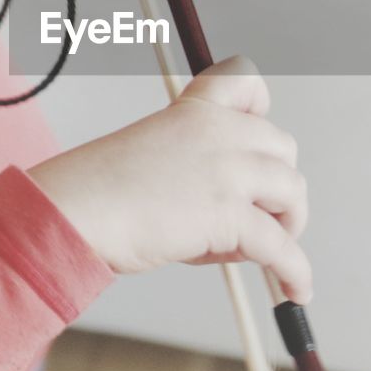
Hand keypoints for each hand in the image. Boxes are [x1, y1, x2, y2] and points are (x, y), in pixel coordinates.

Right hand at [27, 56, 312, 302]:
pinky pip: (281, 245)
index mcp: (193, 110)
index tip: (254, 145)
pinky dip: (295, 271)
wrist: (74, 212)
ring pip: (292, 192)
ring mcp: (227, 169)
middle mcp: (217, 131)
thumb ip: (196, 170)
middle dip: (274, 186)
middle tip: (249, 219)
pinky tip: (296, 289)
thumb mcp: (151, 157)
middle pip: (283, 149)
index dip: (261, 112)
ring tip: (255, 252)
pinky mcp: (229, 213)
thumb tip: (237, 224)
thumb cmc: (98, 194)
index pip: (246, 81)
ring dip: (285, 224)